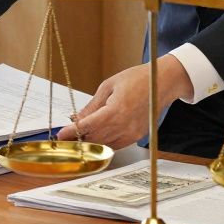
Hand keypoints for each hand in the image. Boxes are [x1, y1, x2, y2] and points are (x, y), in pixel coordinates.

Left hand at [55, 55, 191, 146]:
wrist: (162, 82)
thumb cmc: (138, 79)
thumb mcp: (109, 86)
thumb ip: (92, 105)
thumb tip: (77, 118)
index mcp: (116, 110)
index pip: (88, 126)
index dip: (72, 132)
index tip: (60, 135)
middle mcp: (125, 125)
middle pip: (95, 138)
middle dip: (78, 138)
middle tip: (66, 135)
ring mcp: (133, 133)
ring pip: (104, 144)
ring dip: (90, 141)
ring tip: (78, 135)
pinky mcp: (137, 136)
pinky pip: (116, 144)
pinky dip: (104, 142)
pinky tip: (97, 135)